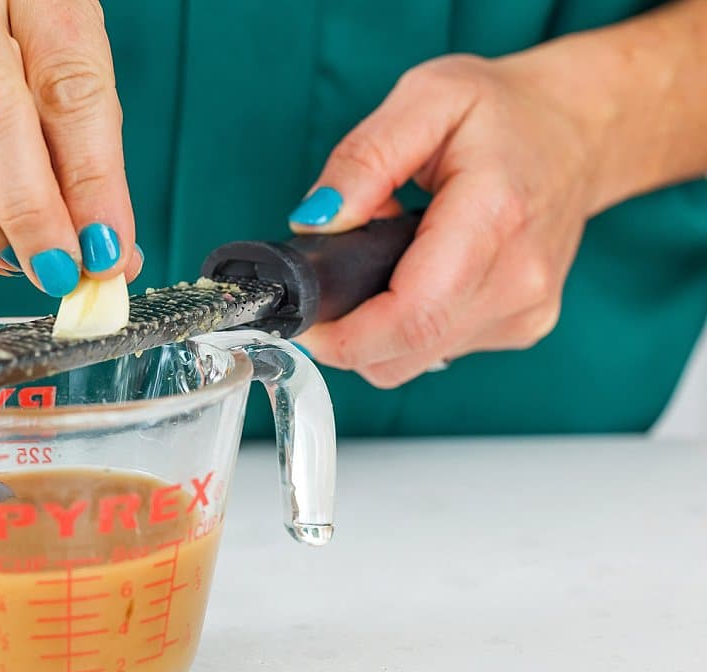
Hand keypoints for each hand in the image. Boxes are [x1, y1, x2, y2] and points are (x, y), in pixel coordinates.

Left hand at [288, 51, 603, 387]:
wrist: (583, 130)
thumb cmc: (505, 111)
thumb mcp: (425, 97)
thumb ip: (364, 159)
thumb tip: (316, 220)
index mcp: (494, 218)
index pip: (411, 317)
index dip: (344, 336)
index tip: (304, 320)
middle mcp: (519, 280)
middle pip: (405, 354)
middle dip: (347, 334)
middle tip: (331, 278)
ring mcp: (525, 311)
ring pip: (414, 359)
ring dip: (379, 324)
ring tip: (389, 257)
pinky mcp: (523, 328)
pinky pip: (438, 350)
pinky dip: (410, 324)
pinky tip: (421, 273)